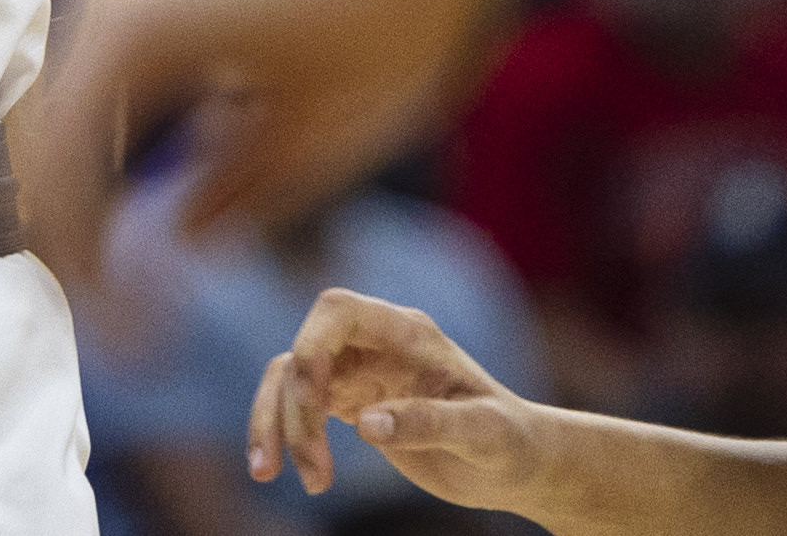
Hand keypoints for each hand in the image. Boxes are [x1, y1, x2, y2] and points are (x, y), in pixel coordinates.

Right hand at [26, 0, 549, 279]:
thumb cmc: (389, 7)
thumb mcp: (318, 133)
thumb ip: (234, 199)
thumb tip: (175, 242)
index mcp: (127, 32)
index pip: (62, 178)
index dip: (84, 268)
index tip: (124, 336)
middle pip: (48, 127)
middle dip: (73, 222)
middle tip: (116, 302)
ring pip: (78, 83)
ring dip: (94, 166)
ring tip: (134, 247)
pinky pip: (113, 40)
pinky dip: (124, 110)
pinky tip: (169, 160)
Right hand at [250, 289, 553, 505]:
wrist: (517, 464)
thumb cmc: (511, 442)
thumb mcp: (483, 434)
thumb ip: (430, 422)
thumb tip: (366, 425)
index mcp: (409, 334)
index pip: (339, 311)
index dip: (312, 346)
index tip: (311, 402)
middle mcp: (377, 344)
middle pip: (306, 349)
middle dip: (293, 407)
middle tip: (313, 472)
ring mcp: (360, 370)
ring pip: (289, 377)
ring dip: (274, 421)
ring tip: (269, 475)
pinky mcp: (351, 401)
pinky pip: (297, 405)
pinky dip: (280, 433)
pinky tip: (277, 469)